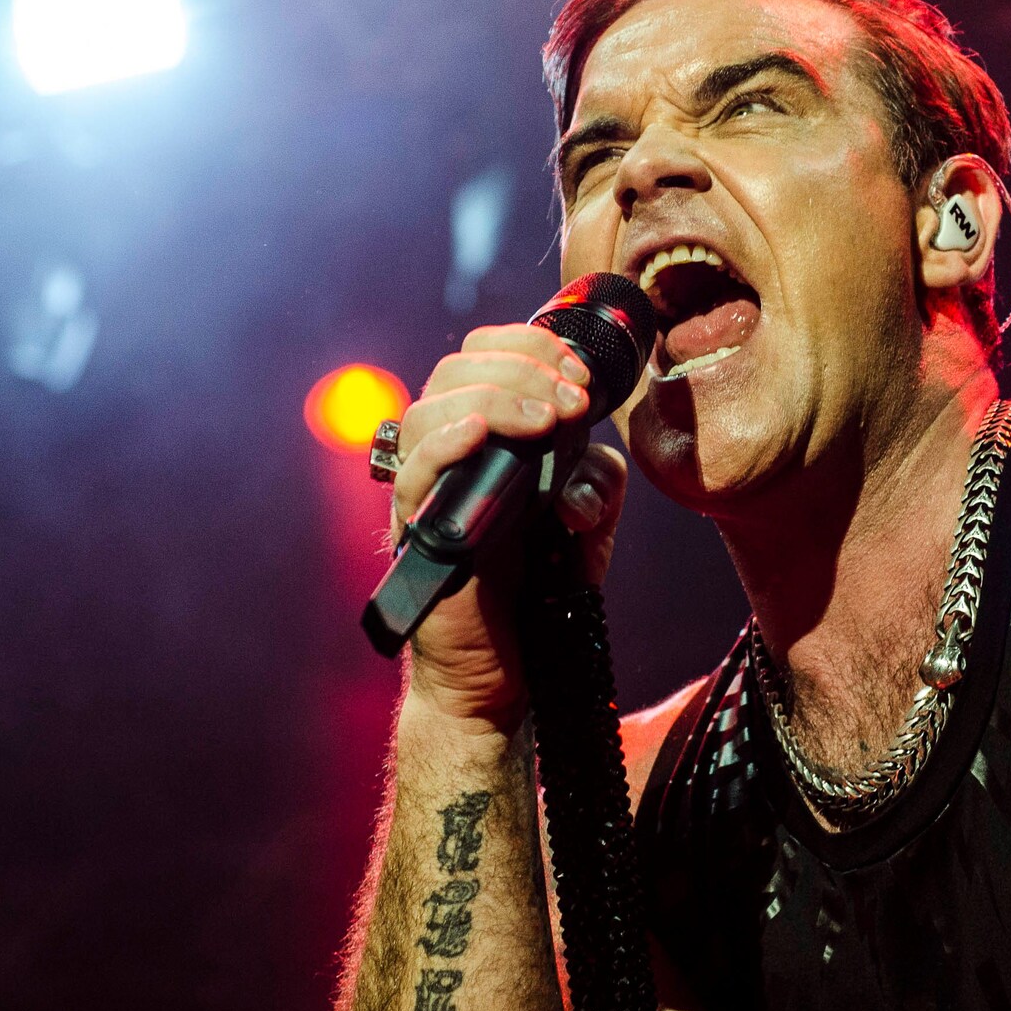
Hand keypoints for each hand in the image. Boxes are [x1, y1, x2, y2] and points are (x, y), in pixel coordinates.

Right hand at [389, 323, 628, 733]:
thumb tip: (587, 457)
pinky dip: (446, 444)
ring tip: (548, 418)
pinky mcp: (417, 531)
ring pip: (426, 411)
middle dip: (523, 368)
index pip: (480, 354)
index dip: (527, 344)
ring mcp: (425, 490)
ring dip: (494, 398)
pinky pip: (412, 474)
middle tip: (575, 397)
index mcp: (481, 433)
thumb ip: (599, 473)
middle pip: (453, 371)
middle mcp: (443, 453)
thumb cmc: (541, 584)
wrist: (509, 665)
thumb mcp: (591, 516)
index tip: (579, 368)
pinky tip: (482, 434)